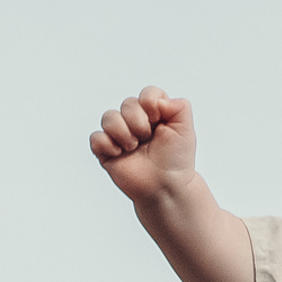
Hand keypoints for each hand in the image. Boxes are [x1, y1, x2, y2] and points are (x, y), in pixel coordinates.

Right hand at [88, 85, 196, 204]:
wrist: (165, 187)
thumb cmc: (176, 161)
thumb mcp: (186, 130)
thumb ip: (180, 106)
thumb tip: (156, 100)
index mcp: (154, 113)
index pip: (147, 94)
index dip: (150, 105)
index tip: (159, 122)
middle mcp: (135, 121)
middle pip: (127, 104)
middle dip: (138, 123)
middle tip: (147, 139)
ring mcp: (120, 135)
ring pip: (108, 117)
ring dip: (123, 133)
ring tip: (133, 148)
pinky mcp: (106, 150)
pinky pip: (96, 138)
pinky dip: (107, 144)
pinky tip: (119, 154)